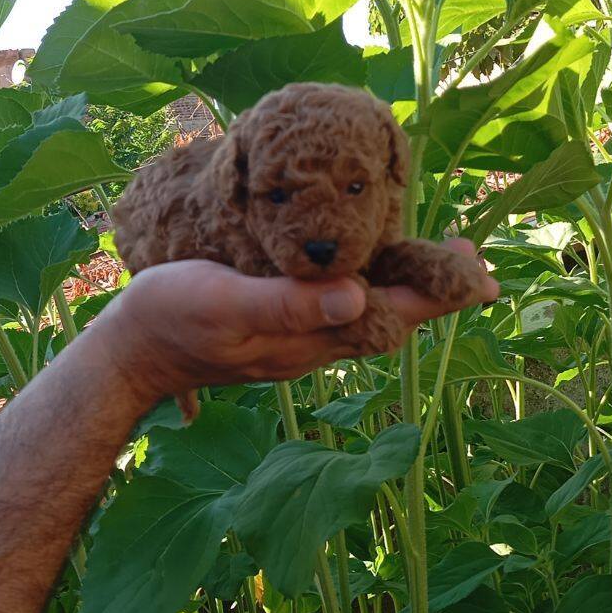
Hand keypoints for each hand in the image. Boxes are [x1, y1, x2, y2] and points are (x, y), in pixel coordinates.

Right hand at [99, 239, 497, 403]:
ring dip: (406, 289)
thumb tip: (357, 297)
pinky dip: (371, 289)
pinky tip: (370, 269)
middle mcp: (314, 345)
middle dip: (435, 291)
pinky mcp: (281, 330)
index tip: (480, 273)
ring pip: (370, 316)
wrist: (131, 353)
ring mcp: (298, 341)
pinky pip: (342, 312)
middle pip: (391, 318)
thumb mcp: (226, 304)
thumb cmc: (172, 320)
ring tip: (437, 259)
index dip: (437, 294)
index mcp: (309, 338)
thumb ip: (288, 306)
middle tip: (473, 259)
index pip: (391, 315)